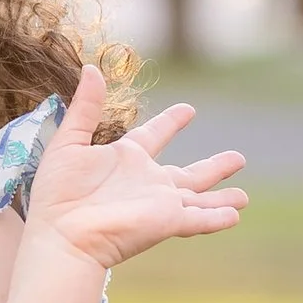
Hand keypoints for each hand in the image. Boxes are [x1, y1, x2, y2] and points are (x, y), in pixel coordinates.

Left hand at [24, 64, 247, 272]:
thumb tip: (90, 67)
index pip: (154, 135)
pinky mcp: (167, 222)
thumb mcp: (68, 142)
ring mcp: (160, 203)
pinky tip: (236, 215)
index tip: (189, 109)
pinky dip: (218, 217)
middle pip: (189, 174)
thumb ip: (85, 107)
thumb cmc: (58, 193)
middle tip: (239, 157)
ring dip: (222, 197)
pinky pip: (199, 218)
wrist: (61, 234)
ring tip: (244, 197)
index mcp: (125, 160)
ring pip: (200, 198)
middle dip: (215, 167)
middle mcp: (147, 182)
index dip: (171, 122)